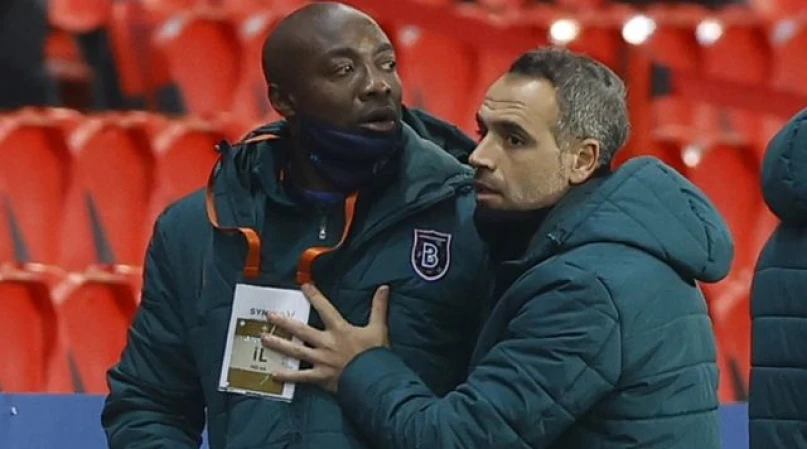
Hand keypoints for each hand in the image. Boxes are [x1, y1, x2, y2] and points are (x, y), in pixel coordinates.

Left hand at [261, 283, 389, 391]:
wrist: (374, 379)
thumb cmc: (376, 354)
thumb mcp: (379, 328)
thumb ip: (379, 307)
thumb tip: (384, 287)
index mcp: (339, 329)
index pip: (325, 309)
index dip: (314, 296)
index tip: (304, 286)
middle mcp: (326, 343)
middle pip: (301, 330)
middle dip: (285, 322)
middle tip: (270, 315)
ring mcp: (320, 360)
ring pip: (295, 351)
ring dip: (279, 344)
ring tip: (264, 338)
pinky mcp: (320, 377)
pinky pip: (300, 376)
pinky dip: (287, 376)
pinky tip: (273, 373)